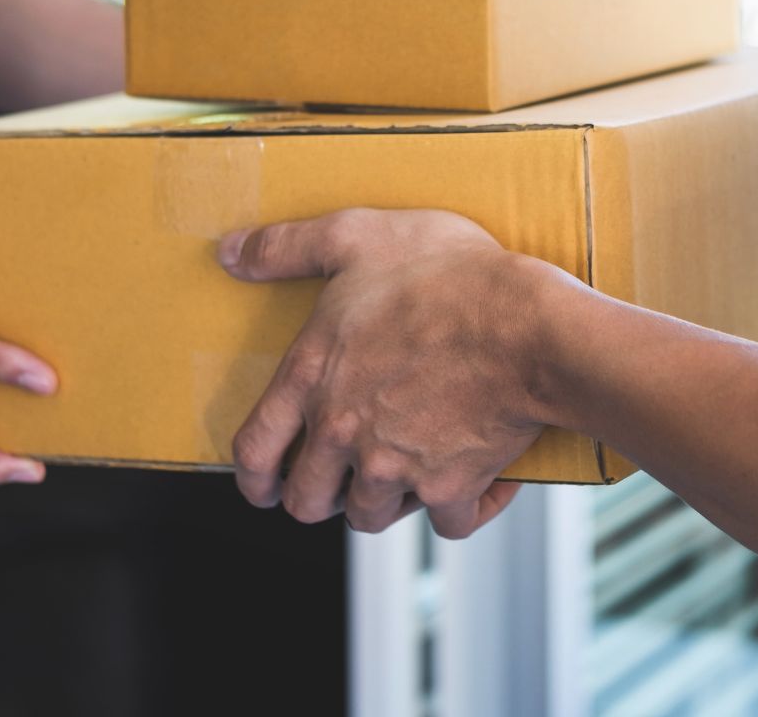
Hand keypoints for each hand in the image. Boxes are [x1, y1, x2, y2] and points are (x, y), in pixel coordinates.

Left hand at [217, 208, 564, 537]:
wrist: (527, 326)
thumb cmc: (446, 275)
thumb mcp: (356, 237)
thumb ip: (285, 246)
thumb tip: (230, 252)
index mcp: (311, 377)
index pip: (254, 451)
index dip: (252, 478)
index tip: (263, 488)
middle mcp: (342, 432)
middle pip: (306, 501)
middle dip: (318, 496)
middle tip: (338, 482)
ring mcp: (393, 467)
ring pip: (371, 516)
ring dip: (383, 501)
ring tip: (403, 472)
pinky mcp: (448, 487)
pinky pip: (448, 522)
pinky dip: (462, 507)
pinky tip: (477, 480)